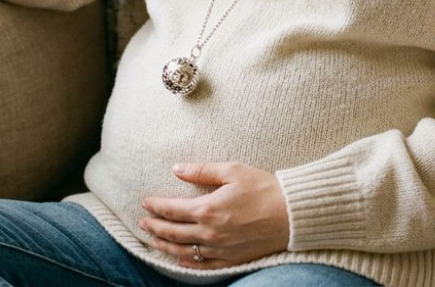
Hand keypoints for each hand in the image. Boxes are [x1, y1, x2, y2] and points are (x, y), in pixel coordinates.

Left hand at [139, 162, 290, 269]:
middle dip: (155, 226)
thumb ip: (201, 171)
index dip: (156, 206)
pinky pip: (202, 265)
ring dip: (165, 245)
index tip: (146, 202)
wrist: (292, 214)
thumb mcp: (232, 171)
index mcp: (208, 209)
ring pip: (183, 251)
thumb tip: (176, 168)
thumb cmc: (264, 188)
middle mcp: (210, 232)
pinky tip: (178, 258)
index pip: (172, 209)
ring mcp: (219, 249)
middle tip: (143, 221)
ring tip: (153, 239)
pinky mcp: (231, 259)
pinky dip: (186, 262)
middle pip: (173, 232)